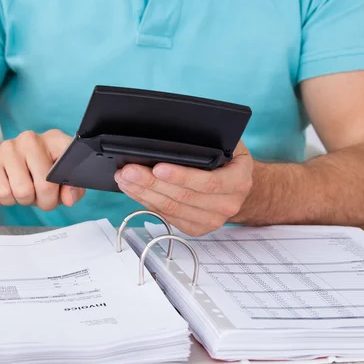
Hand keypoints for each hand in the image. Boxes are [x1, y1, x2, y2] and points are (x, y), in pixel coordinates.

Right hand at [0, 129, 84, 209]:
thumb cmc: (33, 177)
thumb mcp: (59, 184)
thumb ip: (72, 189)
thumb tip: (70, 198)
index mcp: (54, 140)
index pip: (69, 159)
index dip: (68, 184)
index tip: (64, 192)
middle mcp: (32, 139)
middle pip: (45, 184)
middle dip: (45, 201)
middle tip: (41, 197)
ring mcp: (9, 147)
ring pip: (23, 191)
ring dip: (25, 200)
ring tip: (24, 191)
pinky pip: (4, 193)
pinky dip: (8, 200)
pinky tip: (8, 189)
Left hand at [114, 141, 252, 235]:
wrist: (238, 187)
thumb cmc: (229, 160)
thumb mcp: (228, 144)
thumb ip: (210, 141)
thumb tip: (177, 134)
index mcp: (238, 181)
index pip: (209, 182)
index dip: (181, 176)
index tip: (157, 167)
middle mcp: (227, 204)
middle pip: (184, 197)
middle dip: (151, 183)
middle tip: (129, 170)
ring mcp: (211, 220)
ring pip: (171, 209)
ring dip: (144, 193)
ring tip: (124, 178)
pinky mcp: (196, 229)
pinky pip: (167, 217)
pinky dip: (147, 203)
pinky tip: (134, 190)